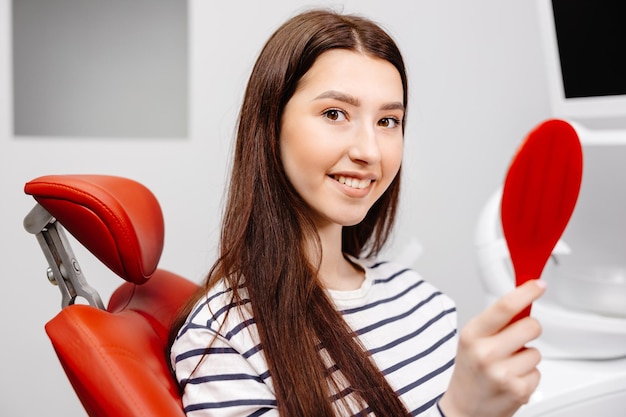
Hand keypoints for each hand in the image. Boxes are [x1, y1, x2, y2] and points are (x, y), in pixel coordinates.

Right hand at [439, 280, 545, 416]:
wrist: (464, 407)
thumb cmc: (470, 370)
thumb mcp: (472, 340)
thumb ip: (495, 322)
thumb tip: (522, 299)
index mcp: (472, 335)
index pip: (504, 306)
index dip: (526, 292)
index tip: (538, 285)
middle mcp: (486, 353)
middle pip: (530, 326)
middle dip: (529, 329)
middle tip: (517, 338)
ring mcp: (502, 373)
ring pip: (536, 352)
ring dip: (526, 357)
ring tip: (507, 366)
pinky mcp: (518, 390)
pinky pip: (538, 372)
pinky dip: (528, 376)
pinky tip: (511, 380)